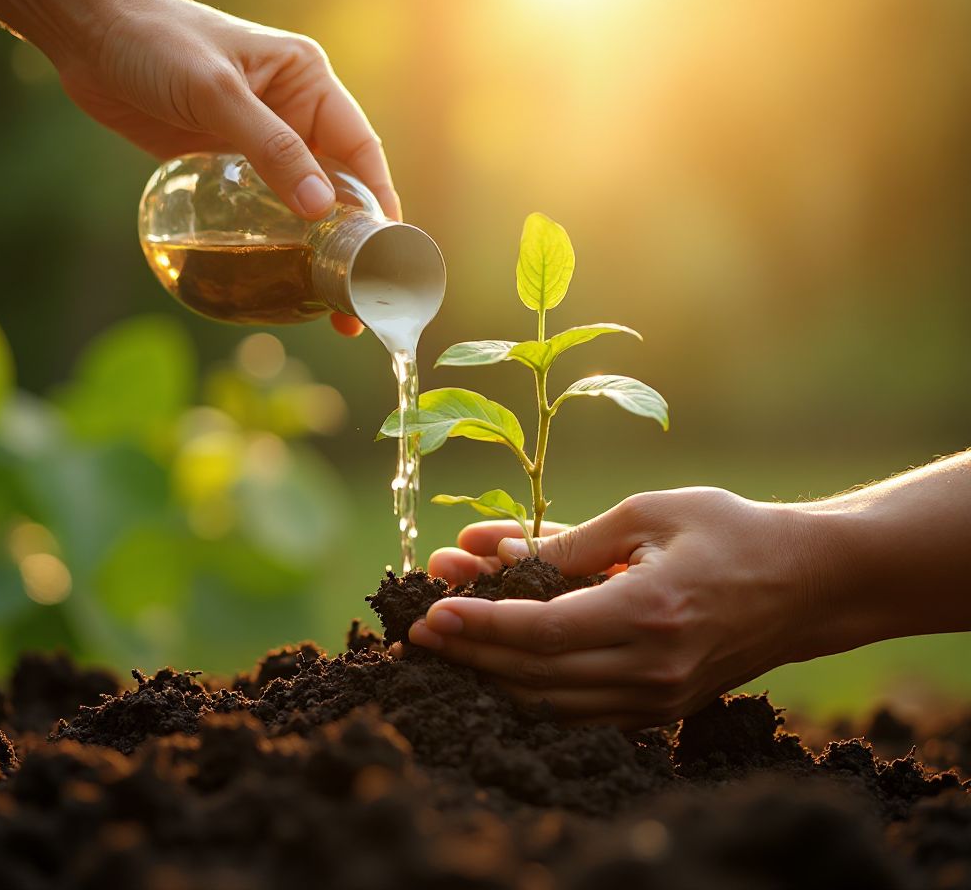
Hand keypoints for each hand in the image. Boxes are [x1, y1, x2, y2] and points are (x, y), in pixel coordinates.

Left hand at [57, 0, 399, 336]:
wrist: (86, 30)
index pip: (360, 150)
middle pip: (338, 185)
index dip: (380, 201)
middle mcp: (294, 113)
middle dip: (351, 240)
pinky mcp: (225, 162)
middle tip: (356, 296)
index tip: (390, 251)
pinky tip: (279, 274)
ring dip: (314, 248)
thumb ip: (271, 148)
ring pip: (301, 202)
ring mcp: (260, 141)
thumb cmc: (155, 41)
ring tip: (324, 302)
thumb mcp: (216, 92)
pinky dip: (274, 239)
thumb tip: (319, 210)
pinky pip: (260, 207)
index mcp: (308, 83)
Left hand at [411, 488, 833, 728]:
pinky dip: (534, 692)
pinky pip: (581, 713)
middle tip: (420, 631)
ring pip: (553, 703)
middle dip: (471, 653)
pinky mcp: (662, 708)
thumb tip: (497, 552)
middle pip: (536, 674)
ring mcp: (658, 698)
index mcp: (648, 613)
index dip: (478, 625)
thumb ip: (572, 542)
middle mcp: (651, 668)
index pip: (541, 631)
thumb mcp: (648, 514)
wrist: (808, 582)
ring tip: (449, 647)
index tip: (430, 612)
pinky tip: (499, 669)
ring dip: (494, 675)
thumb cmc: (730, 531)